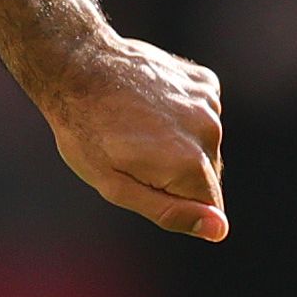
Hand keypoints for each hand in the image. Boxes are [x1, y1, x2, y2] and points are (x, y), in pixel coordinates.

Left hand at [36, 33, 227, 241]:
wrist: (77, 66)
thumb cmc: (85, 132)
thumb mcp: (115, 186)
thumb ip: (170, 212)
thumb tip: (219, 230)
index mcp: (189, 164)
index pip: (208, 206)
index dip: (174, 202)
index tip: (141, 181)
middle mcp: (209, 133)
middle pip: (208, 175)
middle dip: (176, 174)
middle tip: (133, 153)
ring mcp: (210, 103)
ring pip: (206, 144)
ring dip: (179, 143)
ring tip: (138, 126)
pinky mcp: (206, 83)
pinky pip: (203, 115)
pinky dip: (182, 115)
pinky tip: (150, 104)